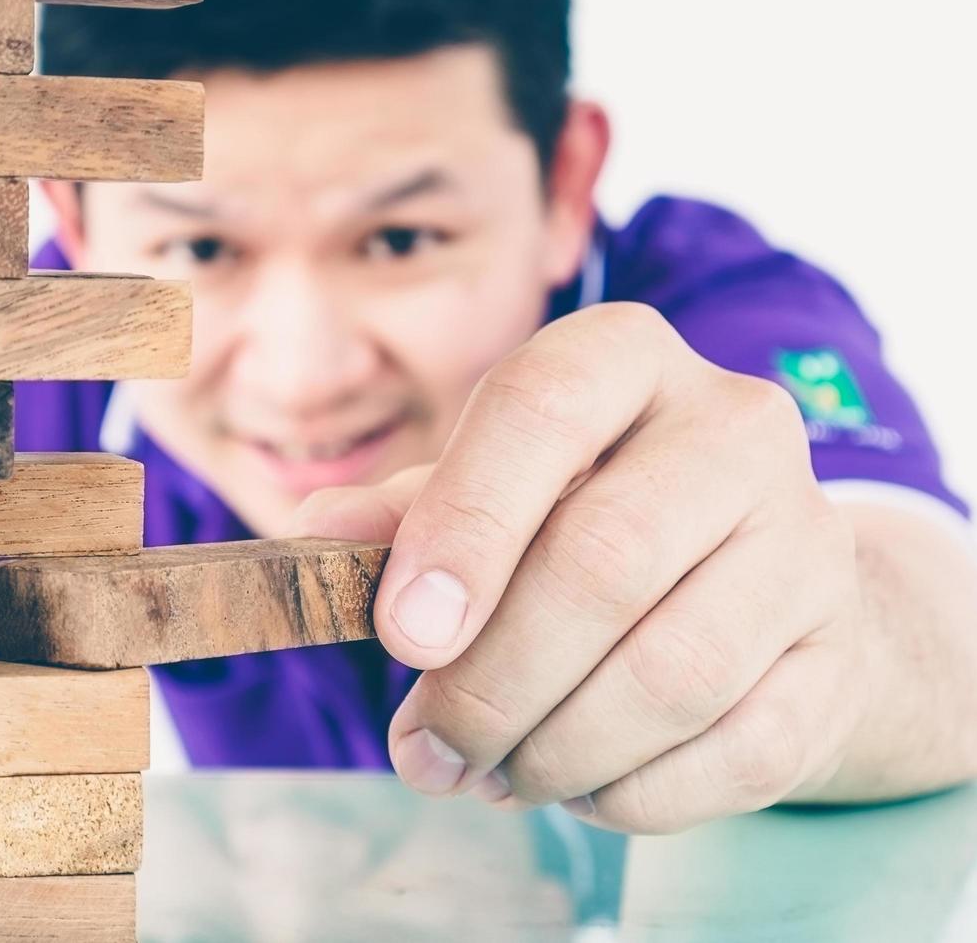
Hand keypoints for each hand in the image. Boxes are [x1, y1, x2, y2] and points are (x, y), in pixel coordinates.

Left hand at [289, 302, 868, 833]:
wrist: (752, 587)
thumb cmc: (587, 522)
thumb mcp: (491, 491)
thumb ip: (410, 513)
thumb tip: (315, 535)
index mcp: (626, 359)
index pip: (541, 408)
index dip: (462, 527)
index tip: (402, 638)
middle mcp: (736, 427)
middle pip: (602, 561)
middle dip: (491, 683)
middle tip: (428, 750)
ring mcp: (807, 540)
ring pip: (671, 672)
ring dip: (553, 751)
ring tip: (489, 775)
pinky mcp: (836, 651)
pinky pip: (733, 751)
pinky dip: (632, 793)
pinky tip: (578, 786)